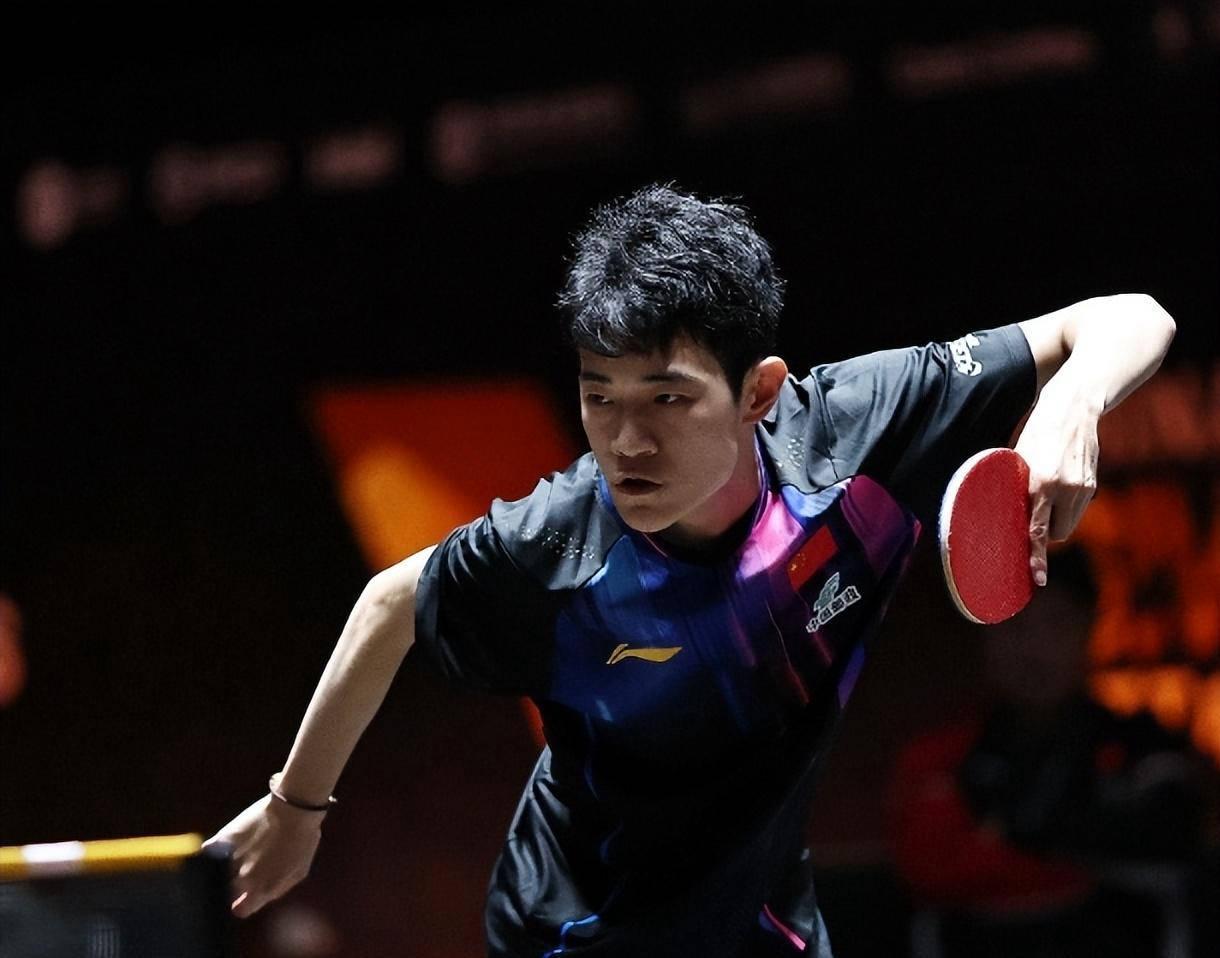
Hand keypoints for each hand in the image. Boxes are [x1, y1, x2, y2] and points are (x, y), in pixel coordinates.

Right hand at [203, 794, 323, 916]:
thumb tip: (260, 899)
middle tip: (238, 877)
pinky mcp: (222, 839)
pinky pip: (206, 853)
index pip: (241, 910)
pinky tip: (215, 851)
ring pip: (214, 876)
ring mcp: (231, 859)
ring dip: (220, 872)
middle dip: (231, 889)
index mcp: (263, 888)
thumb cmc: (303, 839)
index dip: (243, 904)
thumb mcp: (299, 871)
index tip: (243, 897)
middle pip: (226, 894)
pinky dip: (208, 854)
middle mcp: (244, 878)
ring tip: (228, 862)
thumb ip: (278, 889)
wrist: (294, 807)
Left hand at [1013, 378, 1100, 586]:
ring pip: (1067, 525)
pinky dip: (1066, 508)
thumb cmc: (1036, 433)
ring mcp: (1082, 487)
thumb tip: (1005, 517)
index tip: (1037, 578)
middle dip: (1043, 533)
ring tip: (1045, 496)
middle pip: (1054, 534)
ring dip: (1054, 521)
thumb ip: (1019, 488)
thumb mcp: (1019, 459)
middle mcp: (1064, 488)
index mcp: (1041, 482)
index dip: (1036, 557)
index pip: (1037, 530)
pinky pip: (1077, 511)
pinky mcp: (1092, 484)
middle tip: (1031, 515)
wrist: (1073, 408)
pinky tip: (1058, 487)